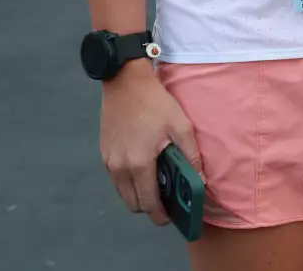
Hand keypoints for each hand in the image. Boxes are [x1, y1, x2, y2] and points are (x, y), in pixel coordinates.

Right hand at [99, 64, 202, 225]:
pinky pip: (116, 179)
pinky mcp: (104, 154)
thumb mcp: (181, 126)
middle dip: (149, 207)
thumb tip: (198, 179)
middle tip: (166, 200)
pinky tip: (143, 169)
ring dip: (138, 195)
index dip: (160, 215)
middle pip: (133, 203)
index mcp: (139, 164)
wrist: (125, 83)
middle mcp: (119, 168)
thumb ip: (191, 155)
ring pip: (122, 193)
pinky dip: (129, 182)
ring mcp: (109, 161)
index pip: (147, 203)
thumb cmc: (155, 103)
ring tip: (156, 184)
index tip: (170, 218)